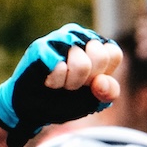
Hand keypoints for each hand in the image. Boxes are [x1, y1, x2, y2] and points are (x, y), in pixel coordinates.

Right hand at [0, 25, 121, 146]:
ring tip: (59, 83)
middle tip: (72, 84)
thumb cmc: (65, 100)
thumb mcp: (94, 101)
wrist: (33, 109)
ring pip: (81, 62)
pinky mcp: (41, 46)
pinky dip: (56, 82)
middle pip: (99, 56)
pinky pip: (59, 65)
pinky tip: (47, 81)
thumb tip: (101, 81)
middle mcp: (79, 37)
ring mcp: (59, 38)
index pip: (113, 53)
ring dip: (70, 83)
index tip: (90, 82)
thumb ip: (109, 92)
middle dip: (86, 79)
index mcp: (96, 47)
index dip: (102, 74)